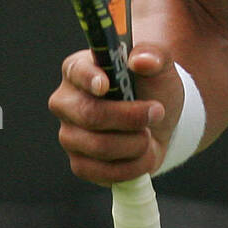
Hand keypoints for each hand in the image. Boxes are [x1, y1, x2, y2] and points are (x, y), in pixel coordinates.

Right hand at [48, 45, 182, 185]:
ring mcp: (70, 136)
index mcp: (79, 69)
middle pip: (90, 114)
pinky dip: (133, 165)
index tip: (106, 85)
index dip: (89, 79)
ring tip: (149, 132)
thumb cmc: (152, 87)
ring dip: (136, 142)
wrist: (159, 123)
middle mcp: (66, 102)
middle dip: (131, 117)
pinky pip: (103, 172)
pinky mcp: (80, 165)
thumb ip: (154, 55)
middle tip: (157, 111)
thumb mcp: (160, 65)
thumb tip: (141, 61)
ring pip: (100, 146)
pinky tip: (143, 153)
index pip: (77, 72)